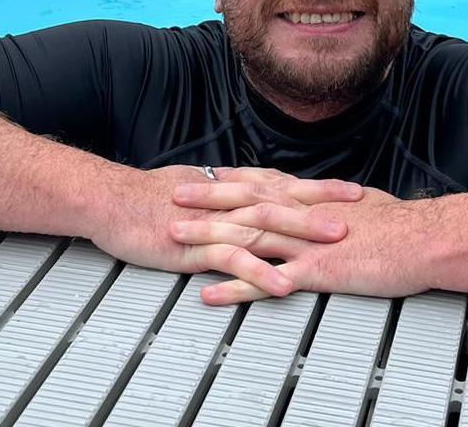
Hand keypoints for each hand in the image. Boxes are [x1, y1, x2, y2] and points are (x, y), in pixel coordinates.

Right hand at [89, 165, 363, 297]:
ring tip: (333, 244)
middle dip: (322, 206)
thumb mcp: (196, 188)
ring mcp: (211, 222)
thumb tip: (259, 191)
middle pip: (282, 200)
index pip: (284, 184)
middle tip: (359, 213)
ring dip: (300, 233)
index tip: (353, 191)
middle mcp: (226, 200)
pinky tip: (281, 283)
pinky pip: (231, 259)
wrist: (108, 200)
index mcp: (229, 186)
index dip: (319, 187)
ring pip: (263, 225)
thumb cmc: (148, 197)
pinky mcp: (193, 246)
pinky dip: (258, 271)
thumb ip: (230, 191)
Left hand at [171, 181, 433, 304]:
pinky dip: (234, 286)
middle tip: (174, 195)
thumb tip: (338, 199)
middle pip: (246, 203)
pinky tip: (209, 292)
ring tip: (175, 237)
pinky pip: (265, 281)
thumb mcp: (367, 205)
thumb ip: (342, 204)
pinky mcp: (313, 272)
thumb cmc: (403, 225)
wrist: (424, 240)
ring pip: (246, 235)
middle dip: (207, 198)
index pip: (266, 184)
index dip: (234, 179)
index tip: (208, 174)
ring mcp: (305, 243)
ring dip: (208, 235)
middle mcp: (303, 216)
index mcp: (315, 200)